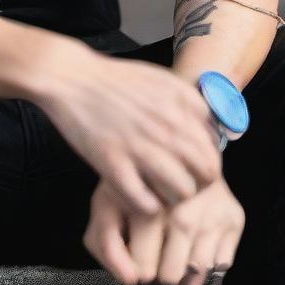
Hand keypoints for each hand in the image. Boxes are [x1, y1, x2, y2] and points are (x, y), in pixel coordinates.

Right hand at [34, 44, 222, 214]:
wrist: (70, 78)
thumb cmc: (114, 80)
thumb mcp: (160, 79)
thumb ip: (189, 103)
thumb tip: (211, 131)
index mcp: (180, 103)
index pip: (214, 149)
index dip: (206, 163)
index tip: (191, 168)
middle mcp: (167, 125)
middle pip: (207, 174)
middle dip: (198, 185)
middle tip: (181, 186)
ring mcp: (141, 146)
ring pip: (183, 193)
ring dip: (174, 199)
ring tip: (160, 193)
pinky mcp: (115, 165)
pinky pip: (148, 204)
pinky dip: (147, 206)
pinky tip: (138, 195)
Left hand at [82, 175, 243, 284]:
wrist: (178, 149)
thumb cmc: (138, 186)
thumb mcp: (108, 206)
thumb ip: (106, 247)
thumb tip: (129, 281)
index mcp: (149, 209)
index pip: (143, 270)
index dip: (138, 270)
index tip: (139, 258)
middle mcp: (183, 213)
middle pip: (172, 276)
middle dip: (163, 273)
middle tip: (159, 256)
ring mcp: (211, 216)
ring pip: (199, 272)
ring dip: (187, 271)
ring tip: (176, 250)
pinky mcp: (234, 218)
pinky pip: (221, 264)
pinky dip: (209, 262)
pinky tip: (196, 242)